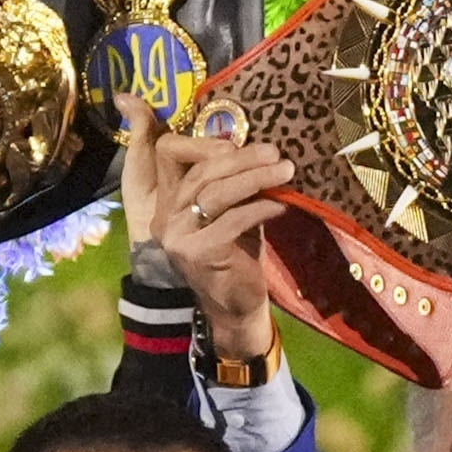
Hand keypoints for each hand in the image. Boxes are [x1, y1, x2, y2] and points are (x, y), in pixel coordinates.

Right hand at [134, 117, 289, 362]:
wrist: (237, 307)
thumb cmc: (236, 256)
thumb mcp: (231, 212)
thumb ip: (232, 183)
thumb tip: (258, 149)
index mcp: (168, 203)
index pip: (173, 156)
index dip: (206, 144)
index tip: (244, 143)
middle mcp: (165, 218)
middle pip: (201, 172)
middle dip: (243, 159)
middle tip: (276, 154)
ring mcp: (178, 237)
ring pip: (216, 193)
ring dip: (255, 178)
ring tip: (285, 171)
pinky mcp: (198, 253)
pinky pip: (232, 219)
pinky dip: (259, 208)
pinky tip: (280, 205)